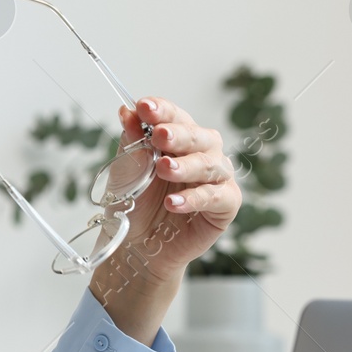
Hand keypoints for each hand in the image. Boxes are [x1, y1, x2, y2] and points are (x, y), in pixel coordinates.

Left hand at [97, 96, 240, 290]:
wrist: (136, 244)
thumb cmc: (134, 203)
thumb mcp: (126, 170)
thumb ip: (131, 141)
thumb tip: (126, 111)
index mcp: (178, 140)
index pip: (175, 117)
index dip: (162, 110)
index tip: (144, 107)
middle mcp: (202, 154)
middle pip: (198, 136)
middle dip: (179, 134)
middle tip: (159, 135)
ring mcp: (216, 179)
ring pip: (211, 164)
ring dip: (186, 165)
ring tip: (164, 169)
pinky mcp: (225, 205)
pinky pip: (217, 197)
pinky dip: (196, 198)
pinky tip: (174, 202)